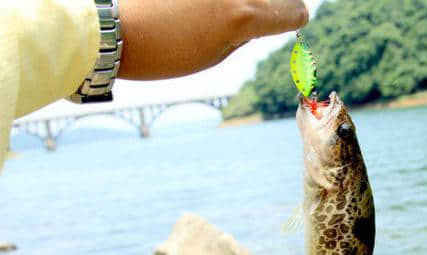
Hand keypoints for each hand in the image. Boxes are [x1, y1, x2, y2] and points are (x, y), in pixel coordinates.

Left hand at [118, 0, 308, 79]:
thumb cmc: (161, 51)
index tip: (294, 18)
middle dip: (274, 3)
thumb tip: (257, 19)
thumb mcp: (212, 56)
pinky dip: (216, 3)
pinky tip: (197, 11)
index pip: (293, 12)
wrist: (109, 27)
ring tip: (216, 18)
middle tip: (266, 14)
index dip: (296, 18)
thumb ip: (243, 34)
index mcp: (244, 17)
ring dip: (241, 4)